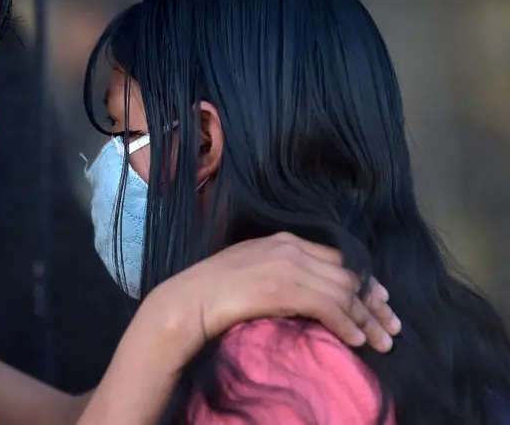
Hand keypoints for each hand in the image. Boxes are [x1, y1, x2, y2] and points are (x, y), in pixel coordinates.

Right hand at [145, 232, 400, 352]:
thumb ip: (283, 271)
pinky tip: (355, 341)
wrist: (189, 299)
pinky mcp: (283, 288)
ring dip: (367, 320)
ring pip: (343, 292)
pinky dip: (347, 325)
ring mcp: (287, 266)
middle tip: (391, 328)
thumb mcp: (255, 269)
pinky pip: (328, 307)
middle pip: (348, 275)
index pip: (339, 259)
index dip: (365, 281)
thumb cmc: (215, 290)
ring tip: (382, 342)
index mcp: (285, 240)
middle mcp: (290, 248)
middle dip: (374, 305)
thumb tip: (311, 291)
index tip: (380, 301)